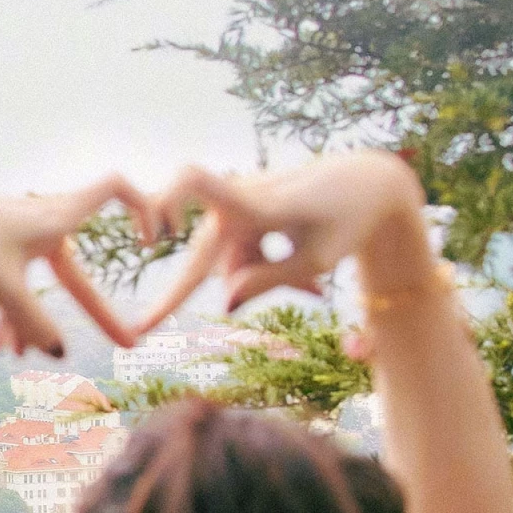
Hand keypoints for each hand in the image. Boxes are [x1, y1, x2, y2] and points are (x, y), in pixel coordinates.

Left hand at [0, 180, 154, 359]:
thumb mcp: (2, 288)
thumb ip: (33, 322)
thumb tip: (59, 354)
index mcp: (53, 218)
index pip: (114, 189)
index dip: (143, 205)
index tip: (153, 238)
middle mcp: (40, 221)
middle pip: (76, 273)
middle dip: (97, 311)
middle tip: (129, 343)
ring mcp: (15, 235)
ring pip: (38, 285)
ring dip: (31, 320)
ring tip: (19, 356)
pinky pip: (13, 283)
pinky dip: (8, 311)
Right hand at [136, 152, 433, 320]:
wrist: (370, 184)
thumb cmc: (348, 221)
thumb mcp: (316, 261)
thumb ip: (268, 281)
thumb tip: (224, 303)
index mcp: (255, 204)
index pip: (195, 182)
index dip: (164, 201)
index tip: (148, 234)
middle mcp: (238, 198)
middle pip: (206, 257)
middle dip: (230, 289)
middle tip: (142, 329)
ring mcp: (241, 203)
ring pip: (230, 258)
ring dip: (261, 277)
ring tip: (316, 292)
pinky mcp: (249, 209)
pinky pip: (244, 249)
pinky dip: (268, 266)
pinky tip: (310, 285)